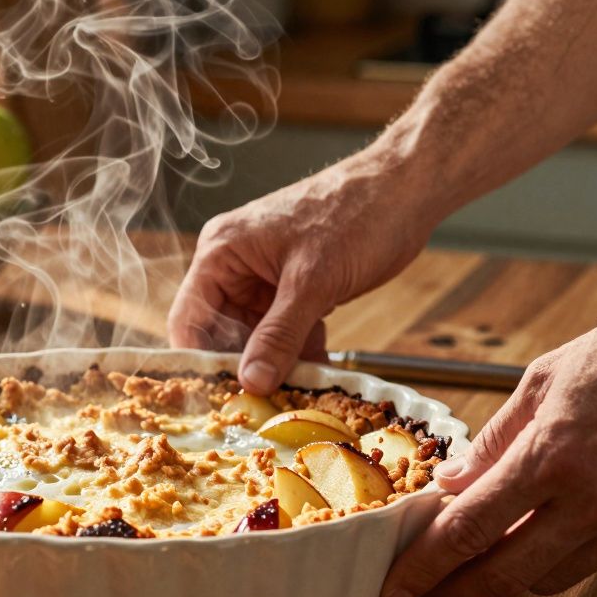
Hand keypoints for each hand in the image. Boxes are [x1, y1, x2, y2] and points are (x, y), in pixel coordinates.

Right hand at [167, 155, 438, 393]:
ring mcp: (266, 276)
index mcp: (222, 251)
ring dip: (274, 364)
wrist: (407, 190)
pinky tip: (316, 377)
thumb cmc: (356, 215)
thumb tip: (251, 381)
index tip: (219, 400)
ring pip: (256, 335)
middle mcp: (236, 264)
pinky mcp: (295, 286)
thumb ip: (278, 334)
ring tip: (293, 397)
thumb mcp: (312, 282)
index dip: (200, 361)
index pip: (190, 318)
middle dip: (243, 368)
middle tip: (261, 406)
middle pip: (221, 332)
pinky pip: (285, 329)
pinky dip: (299, 352)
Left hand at [381, 282, 596, 596]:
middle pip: (505, 574)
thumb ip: (495, 439)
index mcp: (553, 455)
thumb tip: (456, 480)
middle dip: (455, 593)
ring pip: (549, 578)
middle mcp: (593, 500)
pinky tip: (546, 528)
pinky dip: (560, 552)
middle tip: (425, 593)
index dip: (426, 566)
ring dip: (508, 572)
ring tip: (483, 553)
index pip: (470, 529)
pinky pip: (594, 561)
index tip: (399, 586)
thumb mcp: (544, 379)